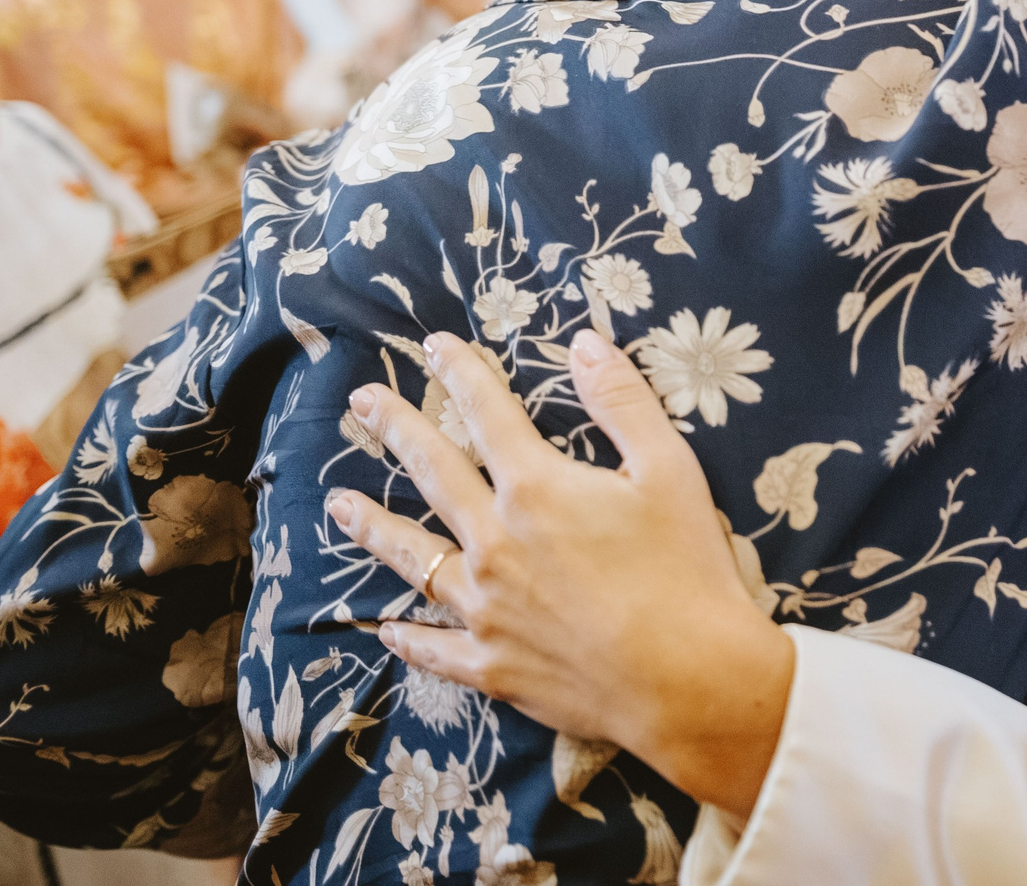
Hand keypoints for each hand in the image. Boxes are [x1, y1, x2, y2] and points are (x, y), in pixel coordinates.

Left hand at [326, 331, 793, 817]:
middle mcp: (495, 543)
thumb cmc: (687, 570)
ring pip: (413, 558)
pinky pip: (434, 647)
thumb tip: (585, 344)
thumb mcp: (670, 469)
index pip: (488, 415)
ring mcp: (485, 608)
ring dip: (373, 527)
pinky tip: (385, 629)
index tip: (434, 345)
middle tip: (361, 403)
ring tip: (338, 505)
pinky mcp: (491, 665)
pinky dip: (406, 637)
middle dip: (396, 431)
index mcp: (536, 489)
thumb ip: (623, 402)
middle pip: (434, 475)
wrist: (688, 681)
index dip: (461, 374)